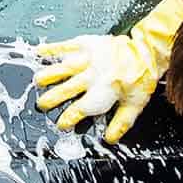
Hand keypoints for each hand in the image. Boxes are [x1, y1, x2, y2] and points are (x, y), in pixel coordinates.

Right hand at [33, 0, 182, 142]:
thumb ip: (121, 123)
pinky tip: (39, 51)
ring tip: (37, 81)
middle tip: (42, 104)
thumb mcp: (135, 105)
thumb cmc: (140, 79)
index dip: (69, 118)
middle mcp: (93, 76)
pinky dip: (52, 48)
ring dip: (49, 75)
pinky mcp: (86, 44)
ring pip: (63, 68)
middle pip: (67, 89)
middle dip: (53, 98)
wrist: (145, 52)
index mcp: (104, 92)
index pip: (81, 109)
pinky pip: (66, 46)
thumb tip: (109, 138)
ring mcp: (88, 59)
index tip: (61, 124)